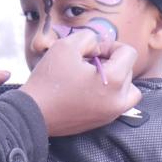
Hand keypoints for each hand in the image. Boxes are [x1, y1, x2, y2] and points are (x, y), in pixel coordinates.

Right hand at [20, 30, 140, 135]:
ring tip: (92, 78)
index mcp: (114, 80)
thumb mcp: (65, 46)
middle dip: (110, 63)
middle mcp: (118, 100)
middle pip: (128, 71)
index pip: (129, 53)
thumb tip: (98, 46)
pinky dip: (106, 94)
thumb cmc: (48, 81)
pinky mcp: (101, 123)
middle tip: (86, 64)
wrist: (32, 113)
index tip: (91, 52)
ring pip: (127, 90)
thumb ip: (88, 38)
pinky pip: (114, 104)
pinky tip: (86, 90)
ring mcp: (110, 114)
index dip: (110, 46)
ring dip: (115, 80)